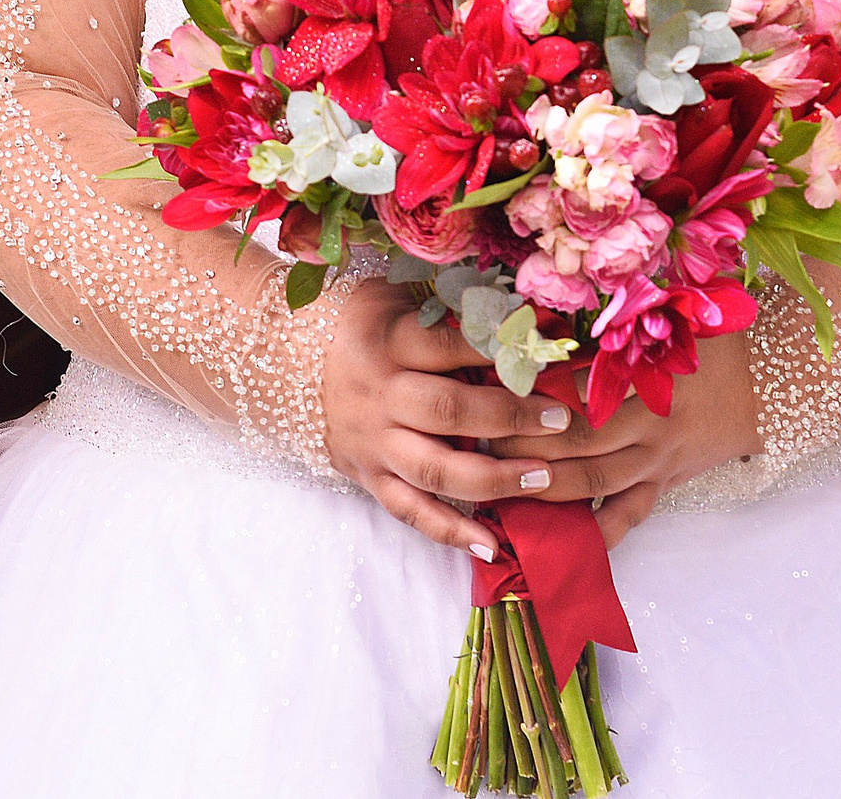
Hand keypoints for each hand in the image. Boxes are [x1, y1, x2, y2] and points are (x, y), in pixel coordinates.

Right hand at [321, 283, 578, 557]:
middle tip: (560, 419)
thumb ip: (449, 302)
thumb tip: (525, 305)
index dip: (500, 349)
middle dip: (509, 416)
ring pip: (434, 469)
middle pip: (447, 410)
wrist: (280, 360)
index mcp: (388, 342)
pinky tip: (492, 545)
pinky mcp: (369, 476)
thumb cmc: (359, 321)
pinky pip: (410, 511)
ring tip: (543, 477)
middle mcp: (380, 396)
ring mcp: (373, 443)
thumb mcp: (394, 294)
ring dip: (492, 478)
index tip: (550, 351)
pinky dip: (450, 531)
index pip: (449, 345)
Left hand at [495, 333, 761, 547]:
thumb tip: (544, 322)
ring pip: (596, 479)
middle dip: (527, 442)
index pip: (579, 384)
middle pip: (578, 437)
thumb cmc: (711, 344)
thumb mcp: (668, 322)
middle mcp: (650, 421)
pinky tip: (561, 546)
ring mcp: (657, 458)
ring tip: (502, 486)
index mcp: (648, 374)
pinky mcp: (664, 482)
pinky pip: (628, 515)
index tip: (491, 386)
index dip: (533, 388)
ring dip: (547, 486)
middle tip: (482, 439)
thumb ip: (611, 328)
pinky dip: (597, 533)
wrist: (770, 385)